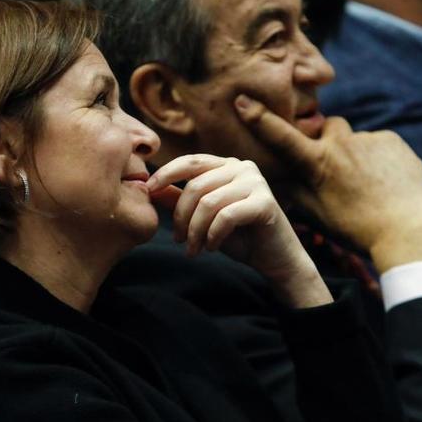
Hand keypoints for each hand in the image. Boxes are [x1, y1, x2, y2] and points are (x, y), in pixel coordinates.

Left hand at [149, 154, 332, 307]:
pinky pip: (226, 216)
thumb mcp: (201, 216)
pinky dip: (213, 235)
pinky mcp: (265, 201)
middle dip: (181, 217)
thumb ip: (179, 199)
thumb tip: (149, 188)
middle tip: (179, 241)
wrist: (273, 259)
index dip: (166, 174)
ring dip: (195, 231)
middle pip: (195, 186)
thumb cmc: (237, 236)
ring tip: (193, 249)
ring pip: (208, 203)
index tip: (148, 190)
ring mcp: (256, 182)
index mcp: (225, 165)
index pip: (189, 162)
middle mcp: (242, 167)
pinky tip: (212, 246)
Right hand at [235, 94, 421, 272]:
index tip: (242, 99)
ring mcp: (368, 140)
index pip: (280, 136)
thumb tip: (275, 176)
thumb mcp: (314, 213)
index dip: (258, 117)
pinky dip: (377, 158)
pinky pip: (377, 143)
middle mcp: (340, 144)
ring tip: (365, 183)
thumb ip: (293, 189)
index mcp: (317, 163)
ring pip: (353, 139)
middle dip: (325, 138)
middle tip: (336, 168)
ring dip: (353, 153)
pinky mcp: (393, 142)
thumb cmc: (355, 228)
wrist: (407, 232)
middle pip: (325, 127)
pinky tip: (383, 181)